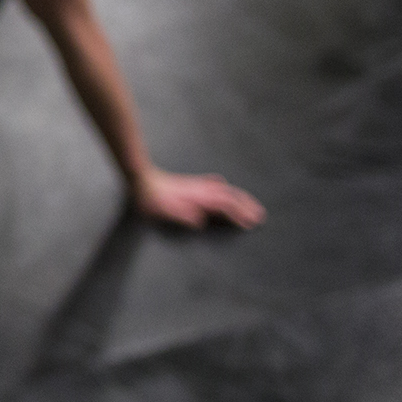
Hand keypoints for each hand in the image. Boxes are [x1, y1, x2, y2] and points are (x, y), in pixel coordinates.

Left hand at [133, 167, 265, 230]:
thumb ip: (181, 216)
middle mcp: (202, 191)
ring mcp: (197, 186)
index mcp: (198, 198)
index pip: (225, 206)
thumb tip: (198, 220)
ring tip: (250, 203)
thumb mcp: (163, 211)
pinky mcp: (191, 184)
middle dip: (246, 206)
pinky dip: (223, 187)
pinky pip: (213, 185)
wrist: (141, 179)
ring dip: (239, 197)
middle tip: (260, 216)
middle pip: (230, 197)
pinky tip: (223, 184)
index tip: (252, 223)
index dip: (239, 215)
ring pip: (224, 190)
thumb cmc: (151, 199)